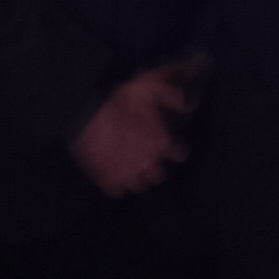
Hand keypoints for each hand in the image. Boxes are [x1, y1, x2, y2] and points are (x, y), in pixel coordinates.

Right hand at [73, 63, 198, 199]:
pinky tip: (112, 175)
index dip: (175, 148)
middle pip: (159, 175)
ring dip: (135, 177)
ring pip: (138, 185)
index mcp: (162, 143)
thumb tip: (191, 103)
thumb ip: (173, 96)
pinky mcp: (107, 180)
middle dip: (155, 167)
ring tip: (129, 168)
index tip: (168, 143)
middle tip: (147, 157)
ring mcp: (128, 175)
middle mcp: (149, 164)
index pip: (179, 154)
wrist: (87, 116)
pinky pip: (115, 190)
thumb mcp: (151, 88)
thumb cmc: (120, 102)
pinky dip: (114, 184)